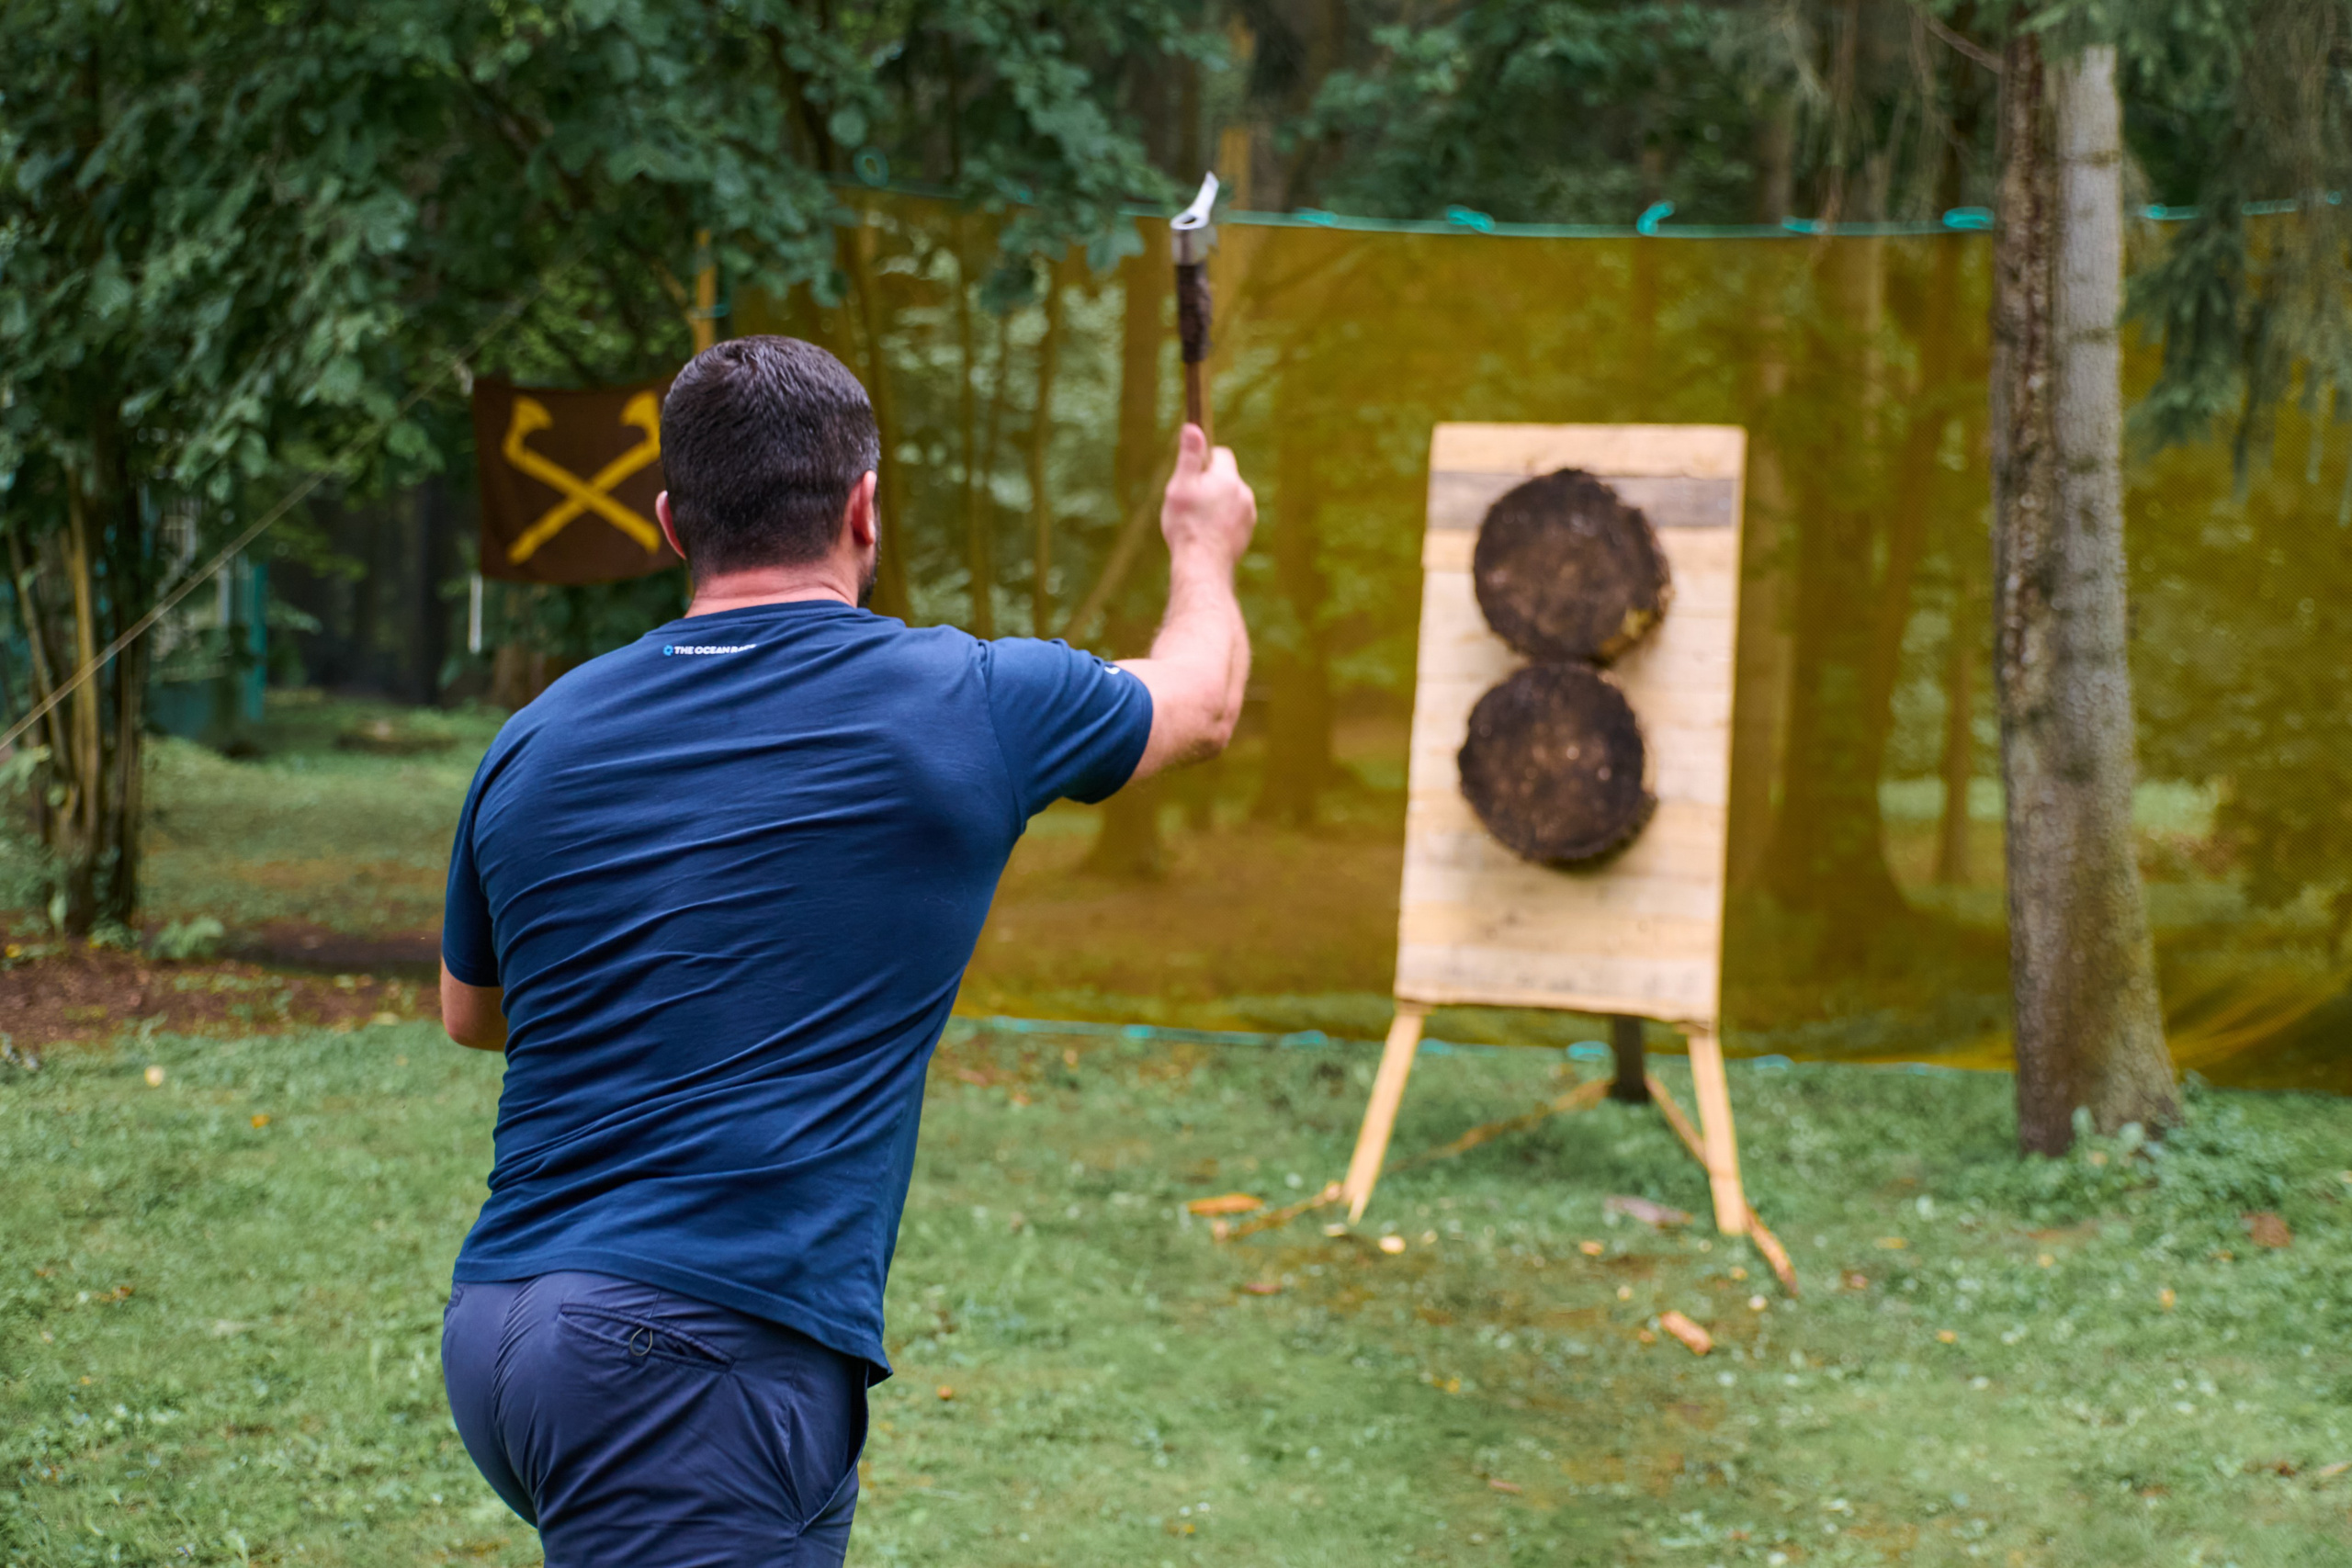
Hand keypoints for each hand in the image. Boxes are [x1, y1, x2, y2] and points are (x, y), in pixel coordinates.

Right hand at [1160, 424, 1255, 569]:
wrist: (1203, 564)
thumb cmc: (1187, 524)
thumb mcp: (1181, 485)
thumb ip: (1190, 456)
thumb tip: (1193, 426)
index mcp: (1228, 478)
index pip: (1222, 454)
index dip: (1205, 461)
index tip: (1192, 475)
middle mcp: (1243, 493)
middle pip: (1225, 478)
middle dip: (1210, 484)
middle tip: (1190, 502)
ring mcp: (1248, 514)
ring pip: (1230, 499)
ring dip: (1217, 504)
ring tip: (1198, 521)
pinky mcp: (1247, 532)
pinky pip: (1234, 518)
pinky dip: (1222, 522)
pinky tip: (1207, 534)